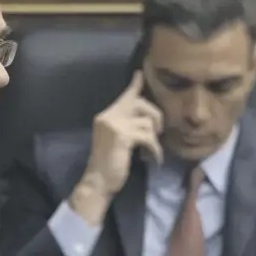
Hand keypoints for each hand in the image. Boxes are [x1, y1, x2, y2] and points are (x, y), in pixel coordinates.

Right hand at [69, 71, 162, 223]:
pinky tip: (154, 160)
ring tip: (152, 152)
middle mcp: (108, 116)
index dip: (135, 84)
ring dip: (155, 139)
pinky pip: (148, 137)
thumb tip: (147, 119)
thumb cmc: (109, 164)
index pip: (125, 96)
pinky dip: (155, 150)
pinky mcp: (122, 137)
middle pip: (142, 104)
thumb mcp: (117, 140)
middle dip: (156, 117)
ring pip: (147, 122)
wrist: (97, 182)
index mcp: (106, 116)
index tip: (140, 73)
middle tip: (157, 134)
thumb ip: (126, 125)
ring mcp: (114, 125)